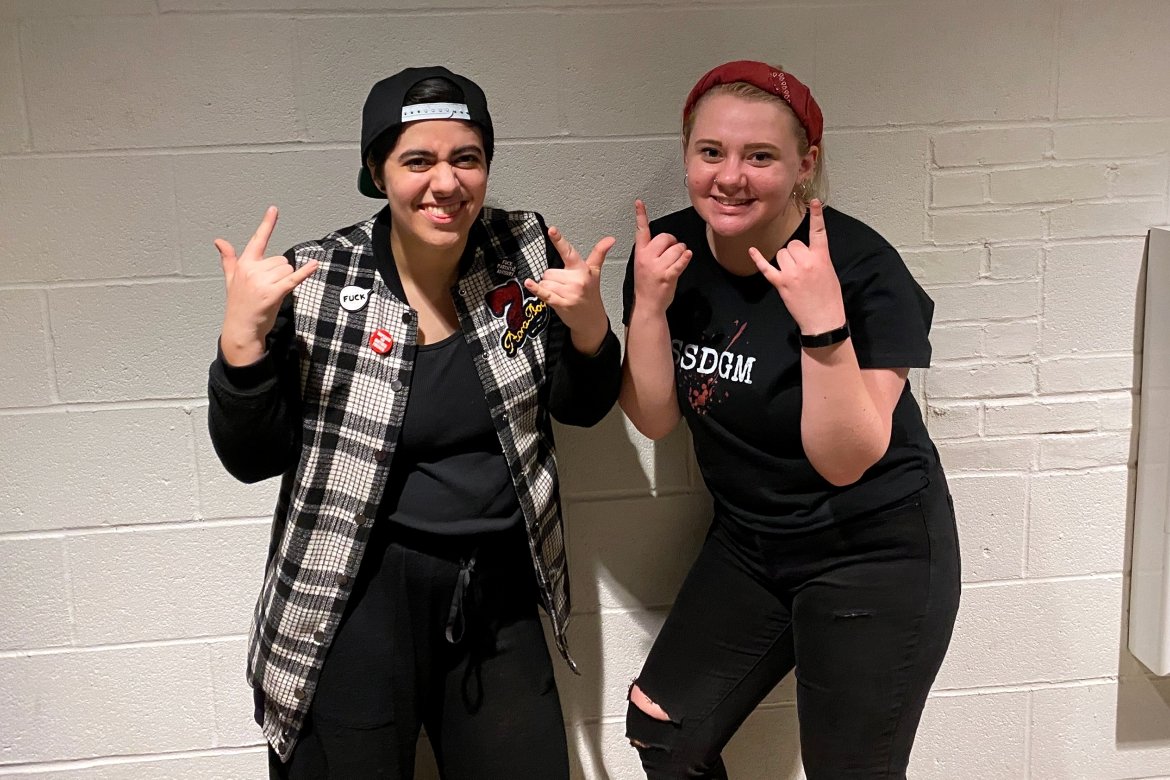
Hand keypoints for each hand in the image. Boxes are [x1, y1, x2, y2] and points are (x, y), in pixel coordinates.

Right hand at [216, 206, 317, 363]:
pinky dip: (305, 272)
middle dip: (280, 273)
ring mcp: (262, 281)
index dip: (267, 224)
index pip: (257, 239)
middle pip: (281, 260)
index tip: (274, 209)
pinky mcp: (273, 293)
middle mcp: (252, 270)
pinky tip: (314, 265)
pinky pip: (293, 279)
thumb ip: (228, 258)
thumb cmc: (238, 304)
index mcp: (244, 264)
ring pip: (287, 269)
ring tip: (272, 293)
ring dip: (285, 281)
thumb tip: (219, 241)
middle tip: (268, 288)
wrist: (241, 328)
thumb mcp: (230, 279)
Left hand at [525, 226, 614, 353]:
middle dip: (553, 279)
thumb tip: (610, 239)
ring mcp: (569, 292)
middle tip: (565, 287)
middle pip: (549, 271)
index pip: (569, 252)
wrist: (592, 320)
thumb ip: (599, 253)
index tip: (551, 229)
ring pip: (545, 281)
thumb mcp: (595, 272)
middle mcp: (576, 280)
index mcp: (582, 269)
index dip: (559, 240)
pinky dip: (536, 289)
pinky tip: (529, 283)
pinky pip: (544, 293)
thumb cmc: (591, 295)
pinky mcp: (561, 303)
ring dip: (548, 288)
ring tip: (561, 294)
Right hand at [631, 199, 690, 314]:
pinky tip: (686, 257)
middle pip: (666, 237)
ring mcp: (658, 267)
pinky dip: (686, 258)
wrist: (648, 305)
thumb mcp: (641, 265)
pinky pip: (681, 260)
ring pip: (678, 248)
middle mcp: (648, 258)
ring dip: (681, 253)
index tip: (639, 202)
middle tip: (671, 254)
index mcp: (640, 253)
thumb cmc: (647, 285)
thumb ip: (650, 251)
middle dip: (673, 243)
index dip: (640, 215)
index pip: (640, 231)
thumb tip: (666, 241)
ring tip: (675, 263)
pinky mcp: (668, 275)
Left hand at [748, 200, 845, 335]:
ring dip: (785, 260)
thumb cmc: (829, 297)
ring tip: (794, 275)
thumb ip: (817, 258)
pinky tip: (752, 251)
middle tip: (802, 267)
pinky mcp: (781, 283)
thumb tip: (805, 253)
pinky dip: (759, 259)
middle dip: (795, 252)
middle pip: (793, 244)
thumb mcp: (829, 272)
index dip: (817, 216)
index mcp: (821, 258)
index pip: (819, 232)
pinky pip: (766, 267)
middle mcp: (806, 262)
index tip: (814, 201)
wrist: (823, 320)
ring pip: (781, 253)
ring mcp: (792, 273)